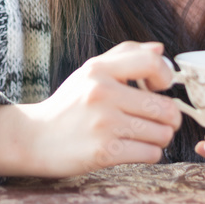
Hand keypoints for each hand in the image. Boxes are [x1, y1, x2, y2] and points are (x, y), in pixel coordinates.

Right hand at [0, 41, 181, 177]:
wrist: (34, 139)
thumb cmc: (69, 104)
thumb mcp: (90, 71)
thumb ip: (125, 55)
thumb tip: (160, 49)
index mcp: (99, 70)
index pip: (152, 63)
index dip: (166, 77)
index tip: (159, 88)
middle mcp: (102, 94)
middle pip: (166, 108)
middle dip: (170, 118)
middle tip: (157, 120)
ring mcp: (104, 124)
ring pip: (162, 134)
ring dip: (159, 138)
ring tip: (142, 135)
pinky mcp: (105, 153)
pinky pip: (151, 154)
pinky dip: (148, 154)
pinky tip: (133, 148)